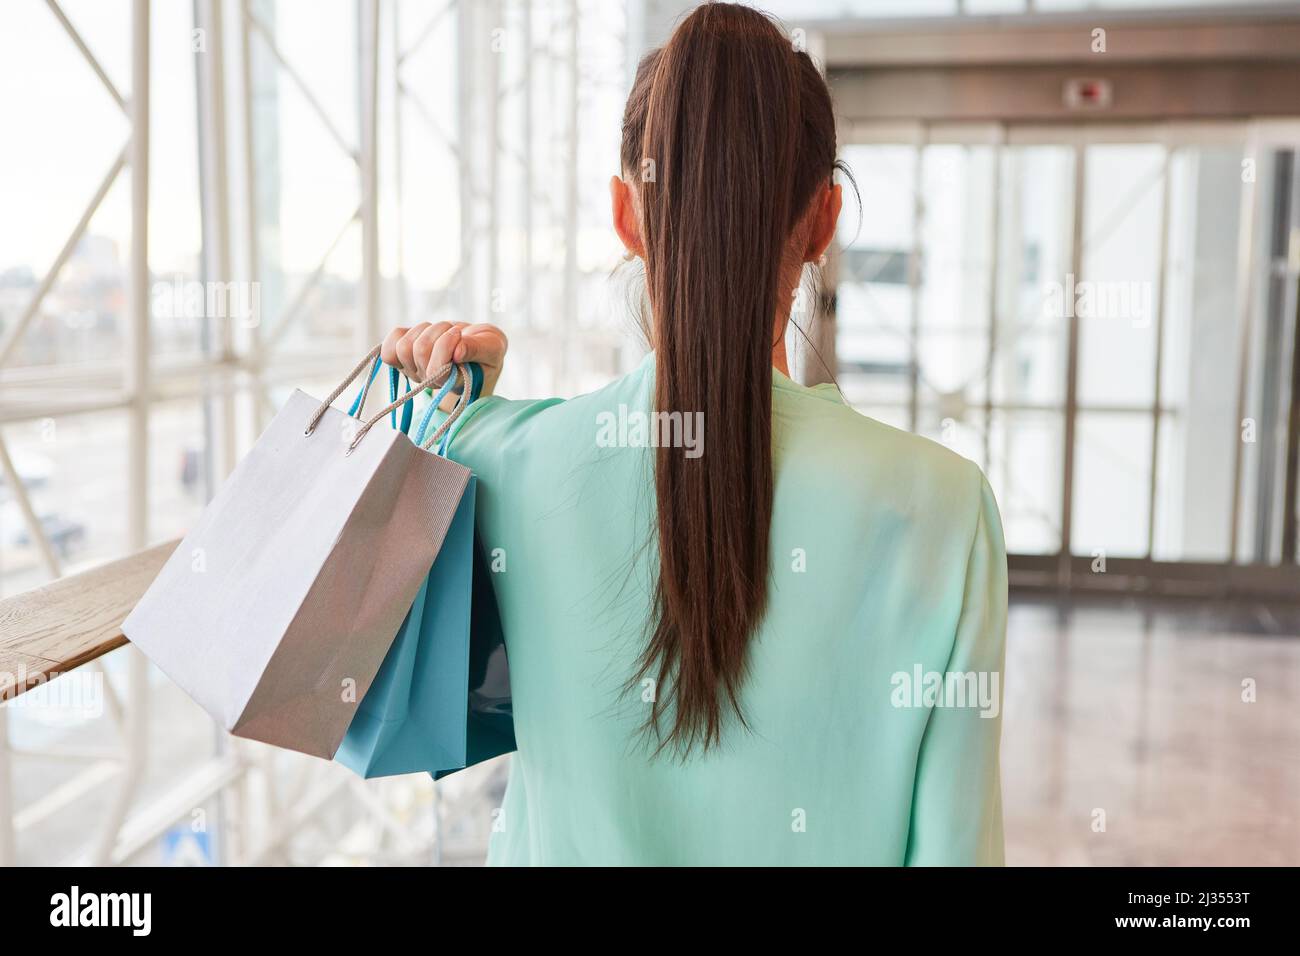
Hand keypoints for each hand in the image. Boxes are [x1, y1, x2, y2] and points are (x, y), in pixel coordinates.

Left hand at [381, 322, 506, 407]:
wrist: (475, 348)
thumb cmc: (485, 350)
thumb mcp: (493, 348)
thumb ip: (478, 349)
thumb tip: (457, 350)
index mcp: (451, 383)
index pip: (435, 371)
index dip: (446, 346)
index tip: (460, 338)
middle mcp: (428, 381)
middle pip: (418, 351)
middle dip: (439, 333)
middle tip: (454, 333)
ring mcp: (413, 369)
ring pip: (404, 345)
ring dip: (425, 331)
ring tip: (442, 333)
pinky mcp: (402, 355)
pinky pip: (390, 343)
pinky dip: (405, 333)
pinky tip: (421, 334)